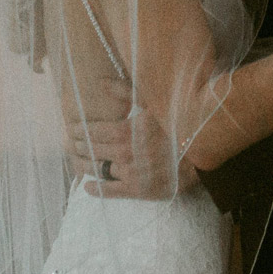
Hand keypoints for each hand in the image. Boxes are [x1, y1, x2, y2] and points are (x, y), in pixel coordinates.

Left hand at [68, 80, 197, 198]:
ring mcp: (129, 172)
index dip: (78, 129)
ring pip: (96, 169)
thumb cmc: (178, 122)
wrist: (202, 152)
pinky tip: (88, 186)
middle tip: (70, 144)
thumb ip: (125, 92)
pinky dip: (95, 189)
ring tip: (76, 161)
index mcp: (124, 130)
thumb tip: (101, 82)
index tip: (71, 129)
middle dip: (77, 146)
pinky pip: (109, 191)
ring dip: (82, 165)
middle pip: (90, 150)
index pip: (90, 131)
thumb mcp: (154, 101)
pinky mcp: (138, 189)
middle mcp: (123, 153)